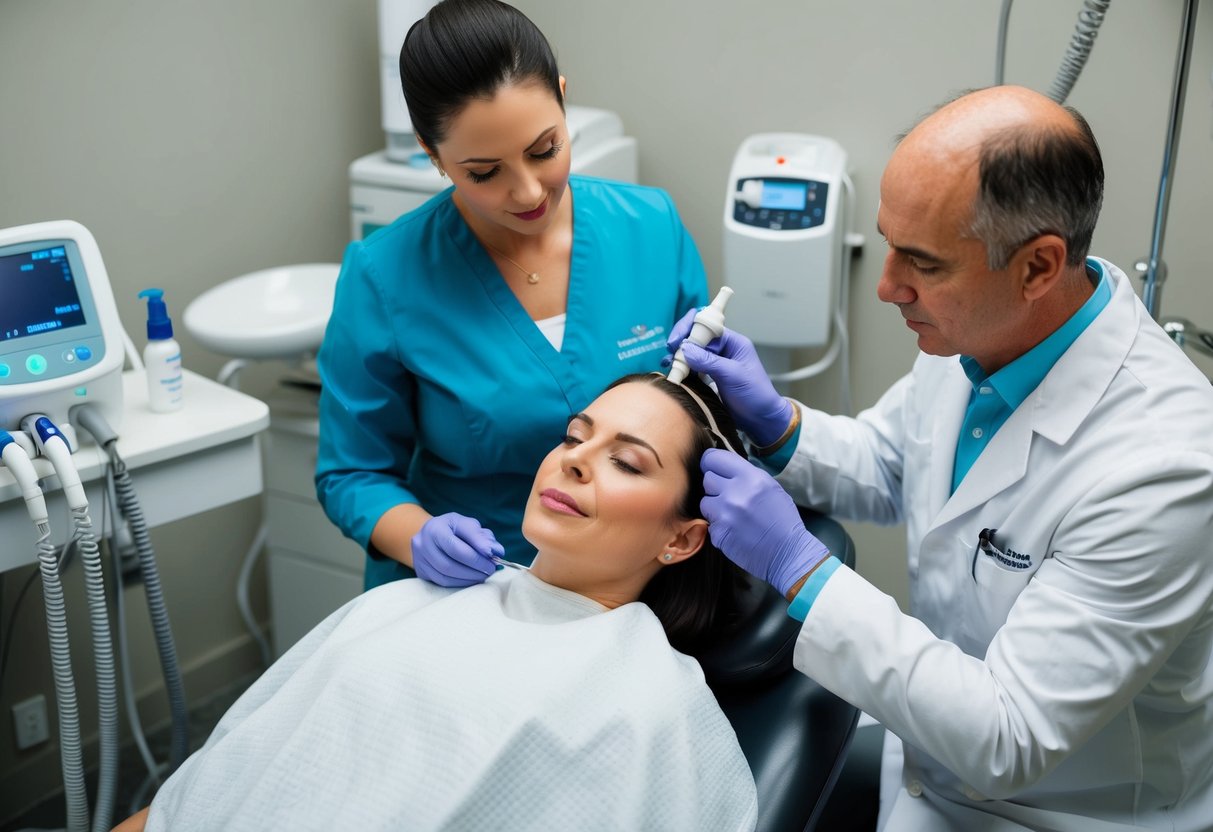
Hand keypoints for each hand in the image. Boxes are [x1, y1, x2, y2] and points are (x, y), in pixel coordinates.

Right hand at [411, 513, 501, 586]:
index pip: (455, 547)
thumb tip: (497, 552)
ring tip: (483, 575)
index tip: (493, 562)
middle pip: (449, 565)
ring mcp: (419, 559)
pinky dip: (460, 583)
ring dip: (469, 579)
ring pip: (445, 577)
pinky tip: (471, 579)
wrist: (431, 534)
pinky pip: (442, 583)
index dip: (476, 558)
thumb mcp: (467, 525)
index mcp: (434, 528)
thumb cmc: (454, 528)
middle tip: (490, 570)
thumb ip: (482, 537)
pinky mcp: (421, 571)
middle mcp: (422, 544)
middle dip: (474, 570)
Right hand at [666, 308, 791, 446]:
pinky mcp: (709, 376)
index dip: (689, 329)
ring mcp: (714, 363)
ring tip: (670, 365)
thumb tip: (686, 348)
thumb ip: (709, 361)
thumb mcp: (733, 375)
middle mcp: (722, 349)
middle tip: (670, 355)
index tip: (677, 342)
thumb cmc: (756, 395)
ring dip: (679, 357)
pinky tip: (675, 373)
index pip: (707, 324)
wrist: (761, 419)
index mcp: (732, 342)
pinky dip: (682, 369)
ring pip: (691, 352)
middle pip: (695, 336)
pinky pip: (691, 367)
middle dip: (681, 343)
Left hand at [700, 449, 829, 596]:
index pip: (713, 458)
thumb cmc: (782, 519)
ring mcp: (724, 514)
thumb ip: (746, 476)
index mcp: (750, 477)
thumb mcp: (770, 487)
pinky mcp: (718, 533)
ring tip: (734, 516)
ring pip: (704, 502)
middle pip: (707, 479)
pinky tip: (735, 531)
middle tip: (730, 497)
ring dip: (715, 508)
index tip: (713, 469)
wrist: (788, 553)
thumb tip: (724, 469)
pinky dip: (719, 527)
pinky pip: (709, 524)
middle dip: (716, 487)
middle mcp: (735, 492)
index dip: (711, 463)